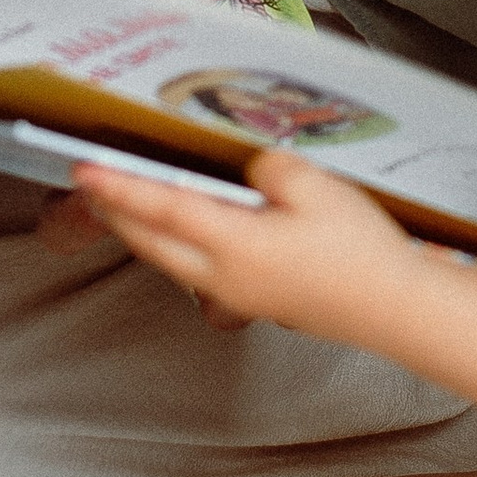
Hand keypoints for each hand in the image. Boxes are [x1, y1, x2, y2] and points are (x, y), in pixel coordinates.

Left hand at [73, 147, 415, 340]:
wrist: (392, 308)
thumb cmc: (358, 252)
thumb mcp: (315, 188)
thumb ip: (268, 169)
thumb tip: (246, 169)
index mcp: (234, 244)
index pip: (161, 209)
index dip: (118, 186)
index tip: (84, 169)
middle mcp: (223, 275)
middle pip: (152, 242)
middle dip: (116, 211)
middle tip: (89, 181)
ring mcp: (236, 294)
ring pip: (169, 261)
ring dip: (141, 231)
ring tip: (125, 201)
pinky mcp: (253, 300)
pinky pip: (194, 272)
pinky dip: (173, 247)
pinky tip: (182, 232)